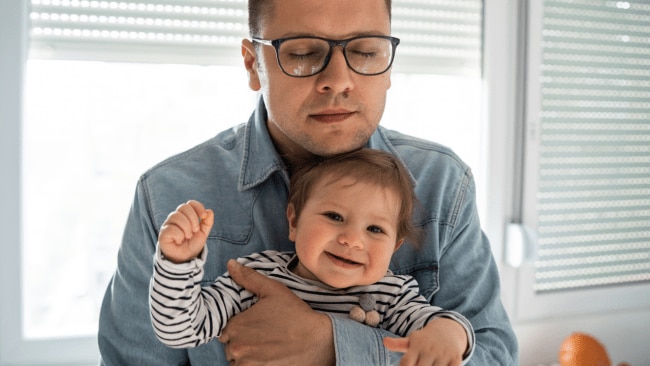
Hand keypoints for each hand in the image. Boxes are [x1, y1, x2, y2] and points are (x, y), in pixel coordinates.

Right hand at [158, 200, 213, 262]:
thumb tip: (209, 211)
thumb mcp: (203, 233)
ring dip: (187, 228)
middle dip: (193, 219)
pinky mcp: (163, 233)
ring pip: (177, 216)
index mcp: (185, 215)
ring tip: (187, 237)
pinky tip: (179, 241)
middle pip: (183, 207)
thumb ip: (207, 222)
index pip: (190, 203)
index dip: (198, 207)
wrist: (185, 258)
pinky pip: (172, 228)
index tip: (203, 216)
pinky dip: (179, 236)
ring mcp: (168, 224)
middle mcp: (175, 217)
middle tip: (195, 230)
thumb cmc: (192, 244)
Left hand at [219, 260, 334, 365]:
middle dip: (242, 341)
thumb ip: (249, 278)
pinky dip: (255, 364)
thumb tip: (231, 264)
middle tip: (263, 335)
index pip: (226, 329)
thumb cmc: (296, 314)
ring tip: (266, 347)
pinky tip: (269, 357)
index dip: (240, 326)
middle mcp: (236, 347)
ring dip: (247, 355)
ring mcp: (247, 364)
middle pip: (230, 346)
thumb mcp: (273, 290)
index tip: (254, 325)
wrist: (318, 340)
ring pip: (238, 361)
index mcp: (236, 325)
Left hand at [383, 317, 467, 365]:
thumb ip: (398, 344)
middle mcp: (430, 349)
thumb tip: (384, 342)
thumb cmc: (425, 340)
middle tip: (419, 365)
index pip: (406, 363)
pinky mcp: (455, 358)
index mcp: (417, 345)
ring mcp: (443, 354)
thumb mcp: (413, 340)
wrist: (448, 330)